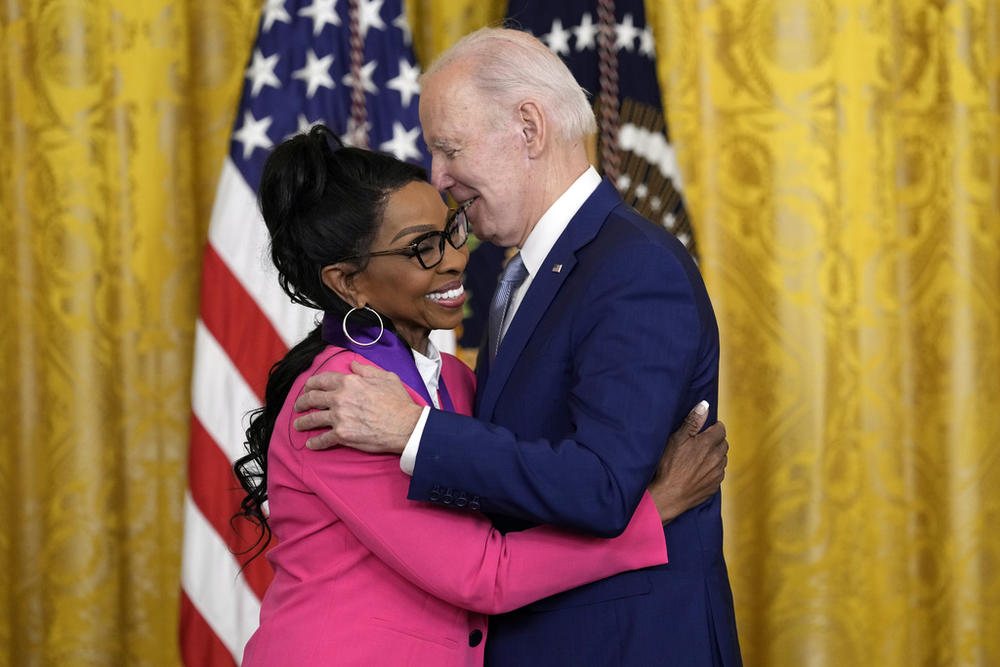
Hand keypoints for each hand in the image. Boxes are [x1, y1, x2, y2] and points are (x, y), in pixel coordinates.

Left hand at [292, 361, 422, 452]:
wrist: (405, 425)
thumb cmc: (398, 402)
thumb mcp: (386, 377)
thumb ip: (366, 370)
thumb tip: (353, 366)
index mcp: (349, 382)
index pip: (322, 380)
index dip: (311, 384)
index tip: (307, 388)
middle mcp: (340, 398)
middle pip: (312, 398)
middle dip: (302, 402)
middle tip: (299, 406)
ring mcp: (339, 417)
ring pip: (312, 419)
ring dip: (303, 422)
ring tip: (298, 425)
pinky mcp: (342, 435)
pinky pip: (322, 439)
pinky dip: (315, 443)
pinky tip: (310, 444)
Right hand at [647, 401, 727, 523]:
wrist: (668, 495)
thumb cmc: (669, 465)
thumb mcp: (677, 439)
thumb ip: (693, 421)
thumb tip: (705, 405)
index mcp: (709, 443)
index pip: (721, 429)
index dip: (714, 427)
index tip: (707, 429)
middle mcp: (717, 457)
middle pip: (723, 444)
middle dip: (716, 441)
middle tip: (701, 443)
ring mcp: (717, 473)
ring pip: (722, 459)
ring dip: (715, 456)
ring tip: (699, 458)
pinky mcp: (714, 486)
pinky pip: (718, 474)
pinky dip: (712, 470)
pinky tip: (699, 472)